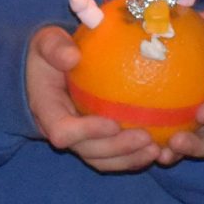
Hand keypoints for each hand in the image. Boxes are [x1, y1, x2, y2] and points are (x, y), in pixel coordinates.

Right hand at [24, 25, 163, 172]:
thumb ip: (55, 47)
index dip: (87, 132)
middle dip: (117, 148)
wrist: (48, 68)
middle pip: (87, 150)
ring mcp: (78, 139)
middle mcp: (61, 130)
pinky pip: (112, 158)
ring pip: (101, 160)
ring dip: (129, 159)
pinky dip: (133, 158)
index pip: (63, 131)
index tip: (113, 123)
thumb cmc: (50, 53)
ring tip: (156, 150)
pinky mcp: (94, 141)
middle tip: (146, 137)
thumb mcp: (46, 42)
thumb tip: (72, 56)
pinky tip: (158, 150)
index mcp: (47, 109)